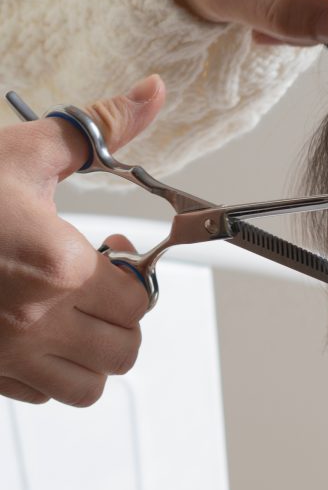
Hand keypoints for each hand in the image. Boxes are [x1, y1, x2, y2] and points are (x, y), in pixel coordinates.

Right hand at [0, 75, 164, 406]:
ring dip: (93, 356)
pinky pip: (39, 395)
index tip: (115, 249)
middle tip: (100, 284)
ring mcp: (4, 354)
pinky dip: (49, 373)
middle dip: (122, 316)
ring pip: (88, 387)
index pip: (141, 298)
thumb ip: (97, 130)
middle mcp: (35, 320)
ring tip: (76, 317)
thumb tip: (151, 93)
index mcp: (57, 268)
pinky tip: (34, 333)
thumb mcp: (19, 153)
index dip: (137, 274)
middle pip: (124, 348)